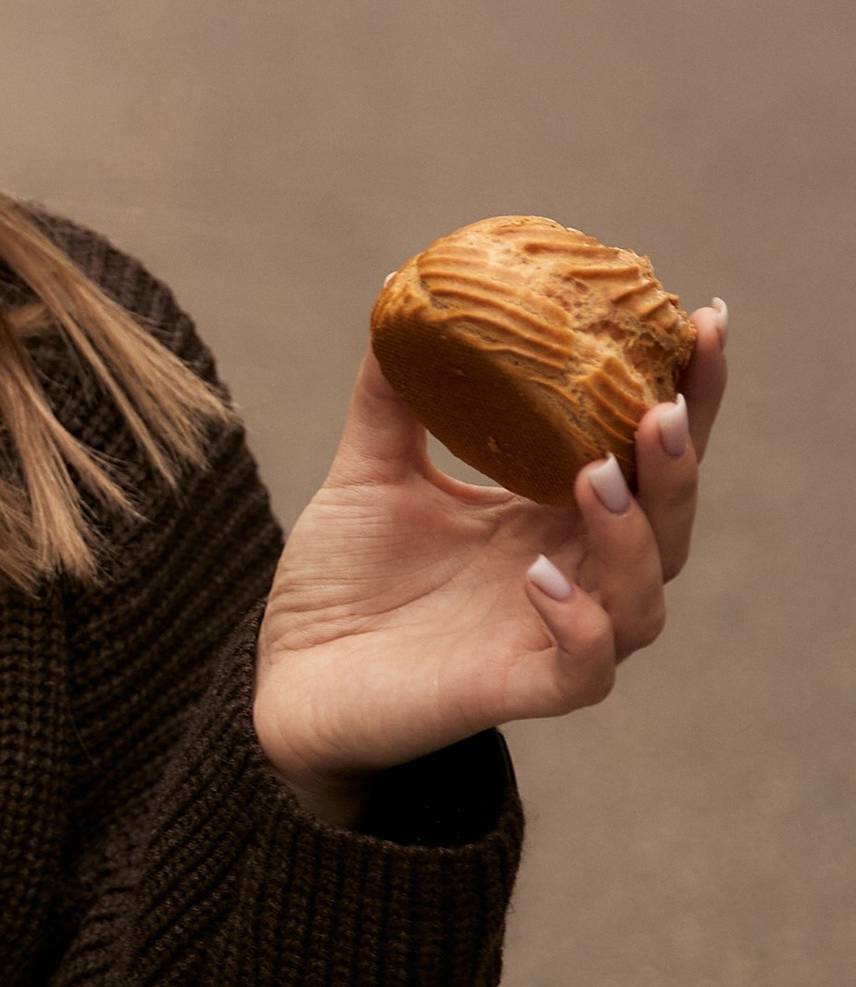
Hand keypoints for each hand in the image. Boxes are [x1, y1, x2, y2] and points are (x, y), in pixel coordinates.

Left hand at [254, 303, 727, 826]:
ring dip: (633, 535)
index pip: (641, 452)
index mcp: (551, 515)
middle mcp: (572, 573)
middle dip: (678, 462)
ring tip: (598, 475)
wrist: (286, 676)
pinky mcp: (517, 691)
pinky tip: (543, 577)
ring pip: (644, 598)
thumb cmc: (341, 581)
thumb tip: (402, 296)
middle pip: (668, 521)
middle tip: (664, 404)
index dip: (688, 392)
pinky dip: (579, 624)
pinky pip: (583, 670)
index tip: (700, 321)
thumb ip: (393, 396)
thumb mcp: (368, 471)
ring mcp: (551, 636)